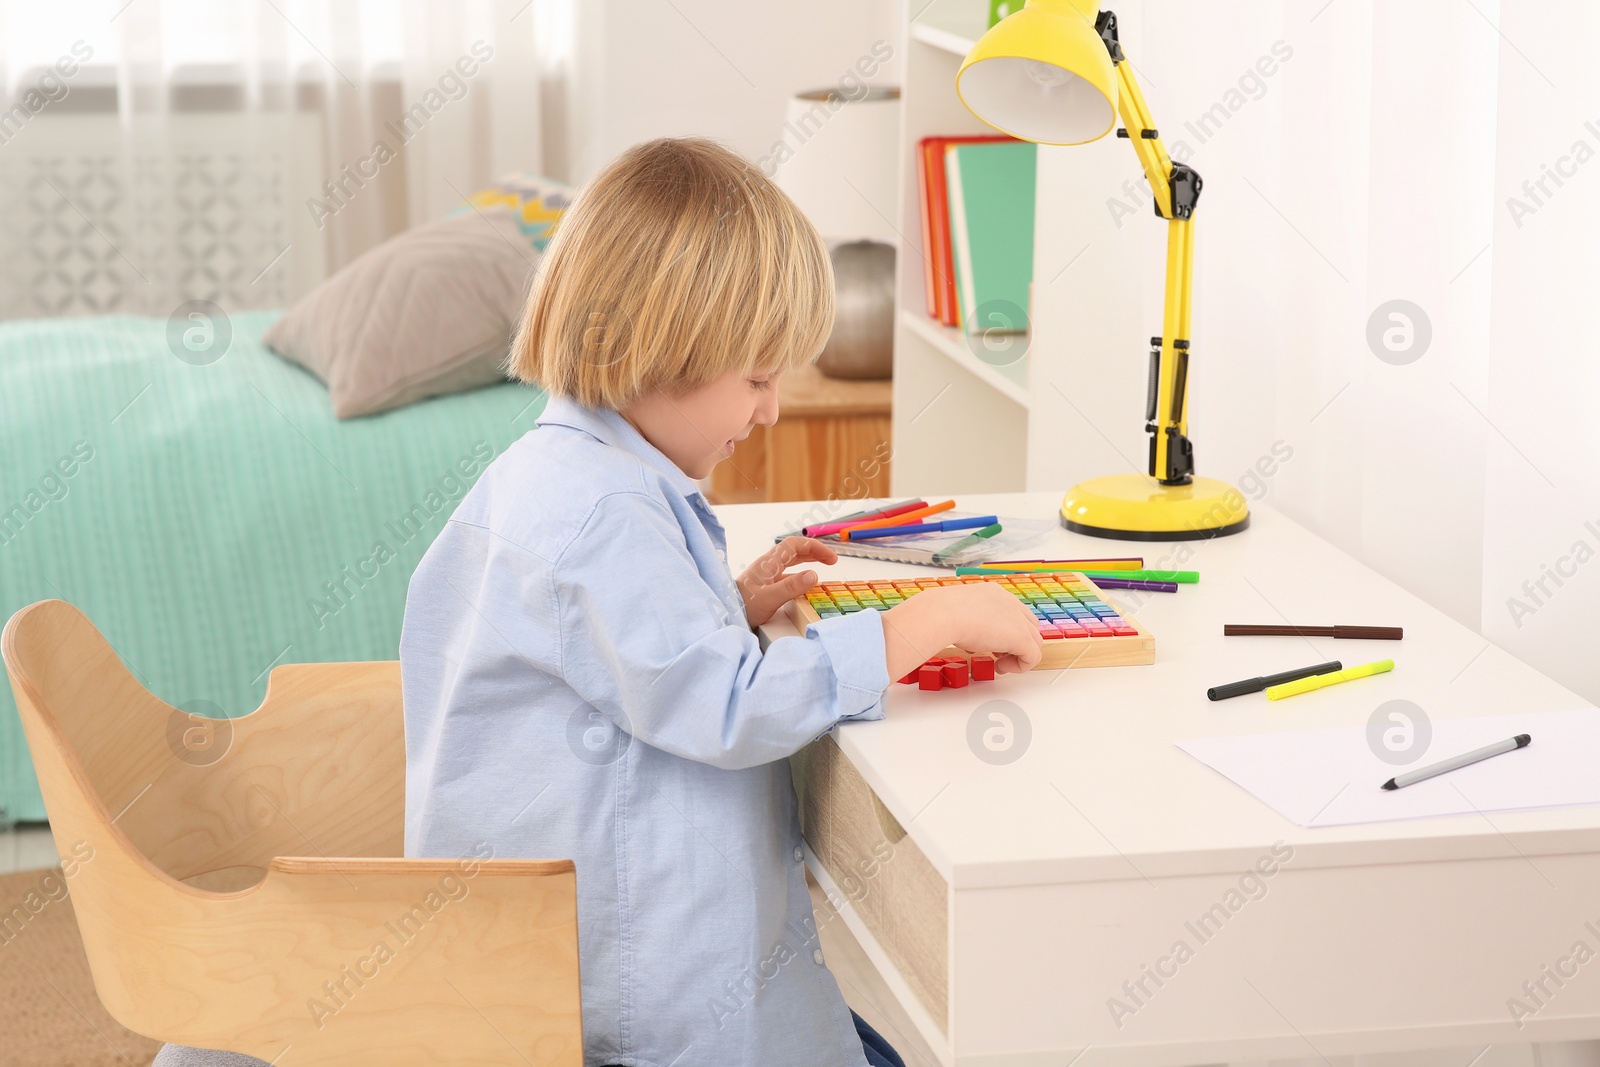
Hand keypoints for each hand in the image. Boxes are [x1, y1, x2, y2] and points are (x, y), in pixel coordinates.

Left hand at [735, 536, 837, 627]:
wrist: (724, 615)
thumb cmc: (742, 606)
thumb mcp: (768, 598)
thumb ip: (791, 587)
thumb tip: (814, 575)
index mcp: (768, 563)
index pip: (794, 545)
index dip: (814, 547)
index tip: (830, 558)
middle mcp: (768, 566)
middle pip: (794, 551)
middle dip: (814, 551)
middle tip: (832, 560)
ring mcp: (766, 576)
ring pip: (791, 562)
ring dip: (808, 560)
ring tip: (823, 565)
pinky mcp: (765, 587)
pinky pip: (787, 575)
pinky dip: (800, 575)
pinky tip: (805, 583)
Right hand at [881, 582, 1043, 680]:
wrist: (942, 614)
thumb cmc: (939, 612)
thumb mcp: (951, 611)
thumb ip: (959, 618)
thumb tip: (948, 629)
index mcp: (993, 593)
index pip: (1012, 611)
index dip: (1004, 630)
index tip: (989, 642)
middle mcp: (1009, 602)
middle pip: (1028, 624)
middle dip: (1016, 642)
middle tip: (997, 655)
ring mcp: (1017, 620)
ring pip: (1034, 641)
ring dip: (1018, 655)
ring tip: (999, 664)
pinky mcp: (1021, 638)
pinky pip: (1033, 656)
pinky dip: (1020, 666)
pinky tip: (1001, 668)